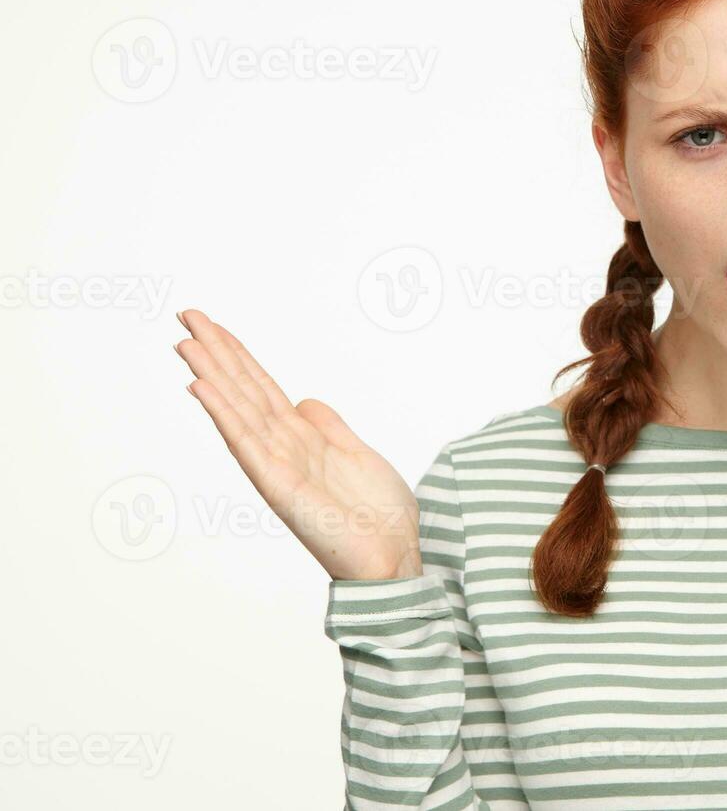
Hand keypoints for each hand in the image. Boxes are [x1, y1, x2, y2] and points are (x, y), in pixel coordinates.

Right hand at [173, 308, 421, 580]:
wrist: (395, 557)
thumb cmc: (378, 516)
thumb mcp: (356, 455)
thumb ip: (329, 428)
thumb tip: (304, 401)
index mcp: (303, 440)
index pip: (263, 388)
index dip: (240, 356)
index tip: (213, 326)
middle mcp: (284, 450)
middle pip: (244, 391)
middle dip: (217, 353)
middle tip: (187, 314)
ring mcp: (278, 467)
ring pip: (239, 410)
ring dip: (211, 375)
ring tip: (186, 342)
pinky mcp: (280, 486)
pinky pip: (247, 443)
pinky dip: (224, 414)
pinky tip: (203, 388)